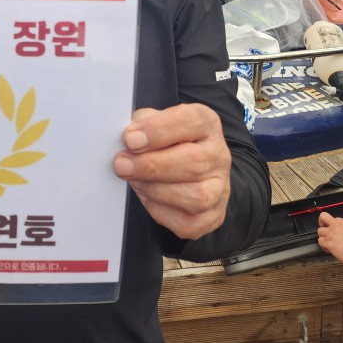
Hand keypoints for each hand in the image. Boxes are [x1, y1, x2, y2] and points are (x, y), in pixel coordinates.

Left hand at [112, 104, 231, 240]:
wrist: (193, 171)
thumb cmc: (169, 142)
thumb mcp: (156, 120)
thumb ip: (143, 123)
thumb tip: (130, 138)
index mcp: (206, 124)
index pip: (192, 121)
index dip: (158, 130)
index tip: (130, 140)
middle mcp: (219, 155)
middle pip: (195, 162)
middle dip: (151, 166)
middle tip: (122, 165)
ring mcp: (220, 188)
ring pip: (195, 196)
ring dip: (155, 189)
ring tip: (134, 180)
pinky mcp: (212, 216)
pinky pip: (187, 222)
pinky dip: (160, 210)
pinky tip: (147, 195)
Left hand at [317, 212, 342, 267]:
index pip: (335, 219)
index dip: (334, 225)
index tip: (336, 231)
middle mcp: (337, 226)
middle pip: (323, 216)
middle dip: (322, 222)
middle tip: (324, 228)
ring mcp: (332, 234)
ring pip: (320, 231)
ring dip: (323, 237)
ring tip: (327, 242)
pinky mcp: (329, 242)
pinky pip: (320, 242)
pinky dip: (323, 246)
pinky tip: (328, 249)